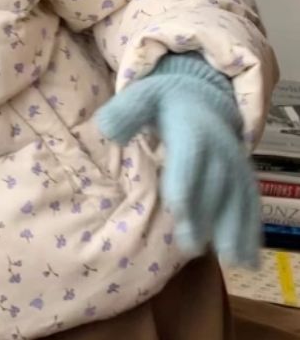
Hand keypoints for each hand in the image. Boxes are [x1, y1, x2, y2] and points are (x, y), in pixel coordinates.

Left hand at [96, 52, 260, 266]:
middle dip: (204, 215)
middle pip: (213, 185)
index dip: (185, 182)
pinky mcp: (244, 179)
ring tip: (228, 260)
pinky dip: (251, 231)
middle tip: (191, 246)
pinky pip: (251, 205)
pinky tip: (246, 260)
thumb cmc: (163, 102)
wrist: (201, 98)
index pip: (189, 158)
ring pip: (238, 198)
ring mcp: (235, 165)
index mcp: (192, 130)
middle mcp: (219, 149)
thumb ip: (125, 112)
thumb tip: (106, 128)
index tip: (177, 208)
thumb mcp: (142, 97)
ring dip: (234, 229)